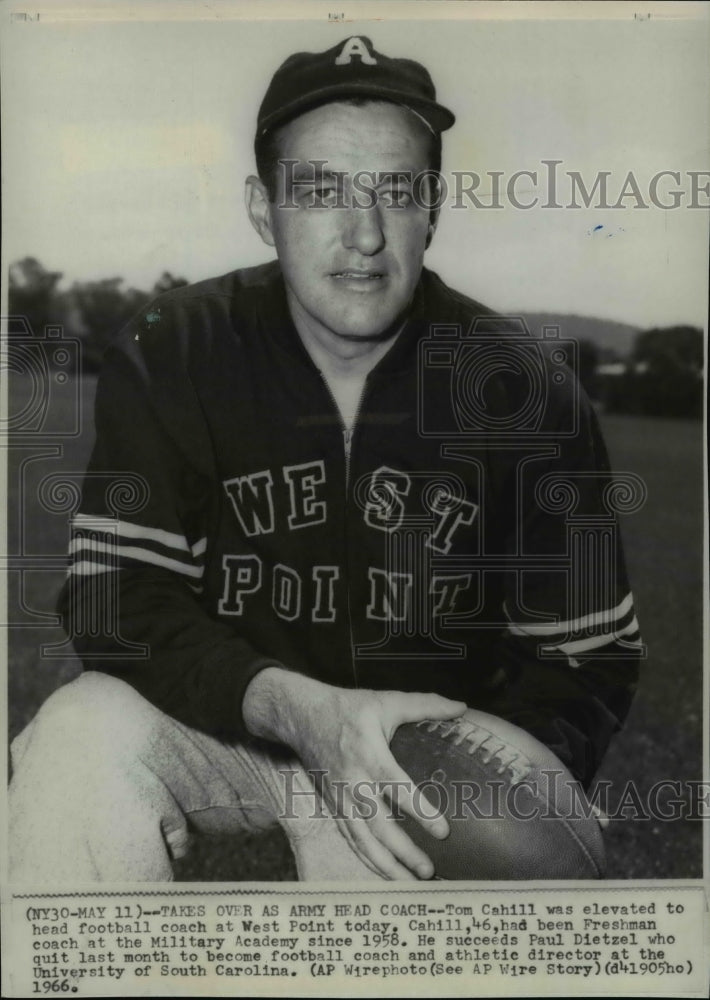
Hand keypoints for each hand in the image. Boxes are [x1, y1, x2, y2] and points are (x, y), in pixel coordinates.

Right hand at [242, 669, 465, 879]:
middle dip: (404, 852)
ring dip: (386, 865)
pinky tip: (385, 873)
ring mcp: (341, 798)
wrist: (300, 716)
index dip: (420, 811)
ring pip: (363, 840)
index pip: (397, 788)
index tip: (443, 831)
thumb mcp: (386, 700)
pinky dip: (368, 859)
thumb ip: (425, 704)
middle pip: (379, 825)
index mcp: (369, 755)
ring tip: (411, 885)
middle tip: (429, 871)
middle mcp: (354, 782)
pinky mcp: (333, 805)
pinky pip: (351, 838)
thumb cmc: (347, 708)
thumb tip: (461, 707)